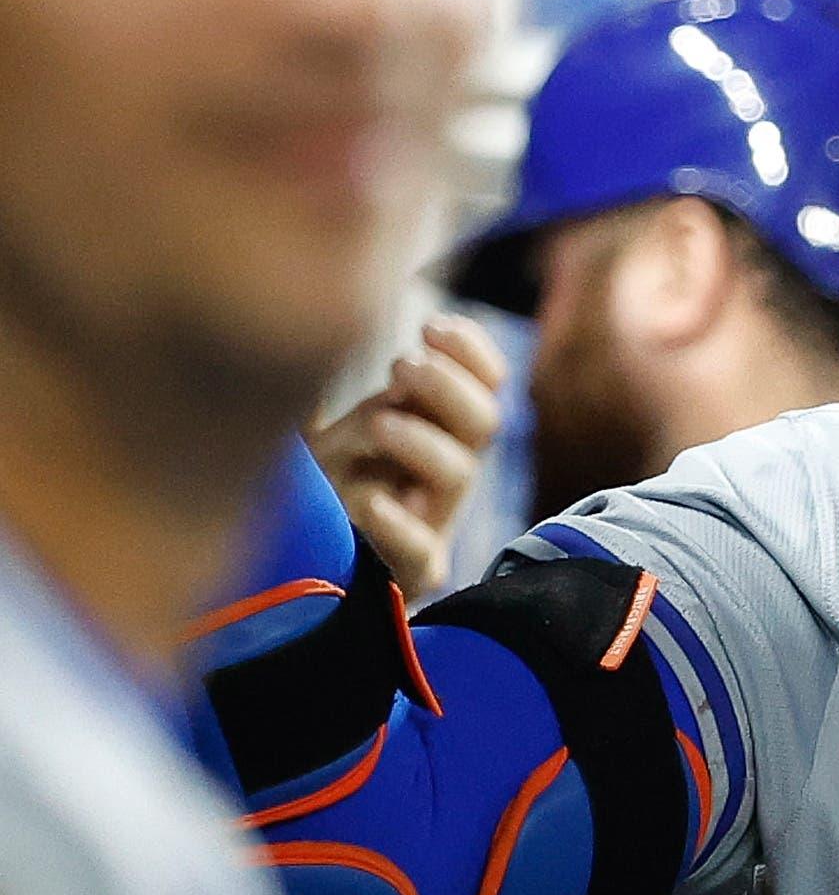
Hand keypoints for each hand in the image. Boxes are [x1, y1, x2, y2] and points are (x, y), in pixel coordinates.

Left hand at [308, 315, 507, 599]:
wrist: (296, 575)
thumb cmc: (313, 492)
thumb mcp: (317, 427)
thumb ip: (319, 382)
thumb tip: (302, 319)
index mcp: (433, 430)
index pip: (486, 384)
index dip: (472, 352)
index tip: (431, 327)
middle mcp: (442, 473)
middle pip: (485, 421)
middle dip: (449, 385)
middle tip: (402, 365)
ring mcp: (431, 521)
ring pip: (460, 473)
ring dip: (422, 439)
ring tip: (377, 424)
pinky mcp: (411, 572)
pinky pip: (420, 549)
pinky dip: (397, 523)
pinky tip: (369, 502)